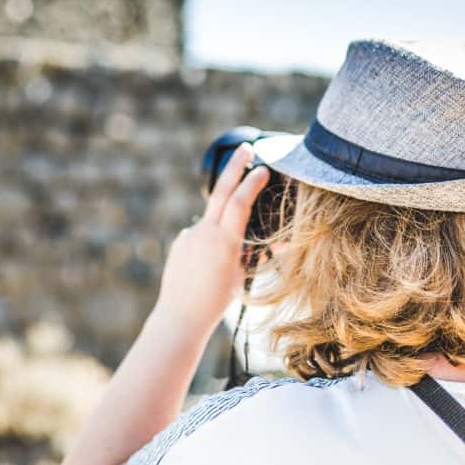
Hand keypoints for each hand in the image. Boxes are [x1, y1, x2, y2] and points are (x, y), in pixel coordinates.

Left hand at [152, 143, 270, 332]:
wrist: (180, 316)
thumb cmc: (217, 300)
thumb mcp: (243, 276)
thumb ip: (260, 254)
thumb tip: (284, 242)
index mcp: (223, 241)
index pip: (239, 202)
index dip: (252, 182)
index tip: (263, 168)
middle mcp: (203, 232)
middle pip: (221, 191)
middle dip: (234, 167)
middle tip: (245, 148)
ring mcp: (189, 234)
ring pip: (213, 220)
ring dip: (224, 229)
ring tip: (222, 263)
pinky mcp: (180, 241)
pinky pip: (200, 235)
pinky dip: (210, 244)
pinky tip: (206, 268)